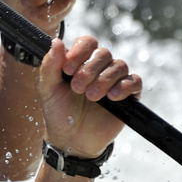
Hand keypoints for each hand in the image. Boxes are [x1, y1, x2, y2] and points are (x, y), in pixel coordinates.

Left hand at [36, 36, 140, 159]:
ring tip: (92, 97)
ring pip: (119, 65)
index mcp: (80, 62)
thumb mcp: (47, 89)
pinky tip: (111, 98)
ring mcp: (115, 80)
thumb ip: (50, 66)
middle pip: (104, 53)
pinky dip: (124, 87)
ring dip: (104, 80)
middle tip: (77, 89)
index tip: (67, 69)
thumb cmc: (59, 113)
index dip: (80, 52)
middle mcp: (99, 67)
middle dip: (89, 70)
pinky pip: (134, 81)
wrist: (71, 140)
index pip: (88, 42)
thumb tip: (56, 41)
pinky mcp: (128, 96)